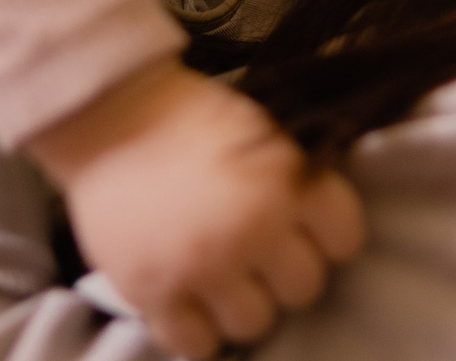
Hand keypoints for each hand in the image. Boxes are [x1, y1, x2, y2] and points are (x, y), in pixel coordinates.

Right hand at [28, 60, 365, 359]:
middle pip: (304, 289)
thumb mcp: (262, 132)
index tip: (307, 230)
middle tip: (259, 255)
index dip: (328, 235)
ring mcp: (202, 265)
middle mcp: (251, 228)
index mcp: (285, 181)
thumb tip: (324, 227)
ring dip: (243, 305)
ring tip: (222, 280)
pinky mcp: (154, 291)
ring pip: (255, 324)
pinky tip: (191, 304)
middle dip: (284, 272)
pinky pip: (196, 344)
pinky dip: (197, 330)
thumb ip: (297, 180)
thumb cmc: (189, 118)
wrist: (109, 116)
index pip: (346, 239)